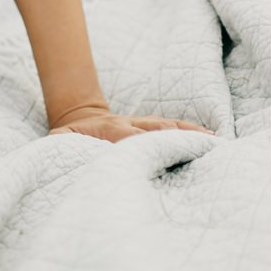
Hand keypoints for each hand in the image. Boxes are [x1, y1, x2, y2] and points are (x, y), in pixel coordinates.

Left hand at [49, 104, 214, 141]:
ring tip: (212, 141)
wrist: (78, 116)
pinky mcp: (148, 126)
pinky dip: (189, 131)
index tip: (154, 155)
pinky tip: (209, 137)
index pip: (126, 137)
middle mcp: (127, 123)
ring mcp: (139, 123)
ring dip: (187, 132)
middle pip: (153, 128)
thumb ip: (60, 145)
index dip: (138, 144)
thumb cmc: (70, 137)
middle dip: (173, 136)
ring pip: (166, 125)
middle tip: (197, 146)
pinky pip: (171, 127)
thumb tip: (65, 150)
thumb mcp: (59, 140)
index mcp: (107, 128)